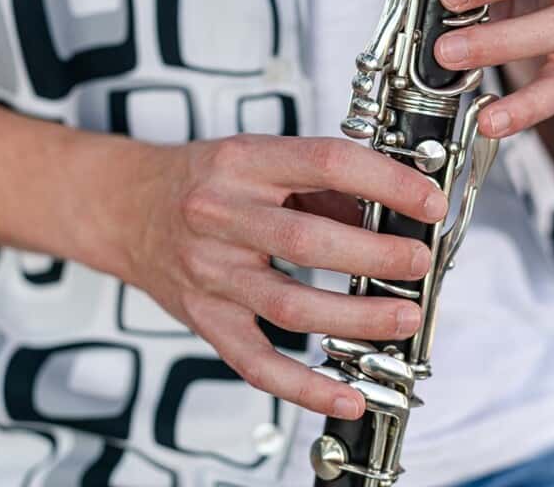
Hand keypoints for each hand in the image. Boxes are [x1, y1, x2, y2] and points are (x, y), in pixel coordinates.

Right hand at [121, 135, 446, 419]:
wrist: (125, 209)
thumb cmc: (201, 181)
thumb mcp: (258, 158)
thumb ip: (322, 184)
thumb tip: (395, 211)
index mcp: (242, 162)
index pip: (325, 163)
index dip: (387, 182)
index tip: (428, 202)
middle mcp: (219, 215)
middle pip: (306, 240)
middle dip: (376, 255)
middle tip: (418, 262)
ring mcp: (208, 272)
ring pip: (289, 305)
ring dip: (356, 319)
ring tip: (403, 318)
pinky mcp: (204, 318)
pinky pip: (256, 361)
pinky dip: (304, 386)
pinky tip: (346, 395)